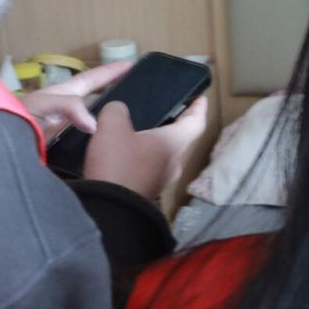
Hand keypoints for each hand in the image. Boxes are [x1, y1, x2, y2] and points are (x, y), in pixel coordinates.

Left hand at [21, 61, 132, 139]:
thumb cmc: (16, 117)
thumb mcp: (43, 103)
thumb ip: (70, 107)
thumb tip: (95, 124)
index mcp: (63, 93)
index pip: (91, 79)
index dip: (110, 71)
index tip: (130, 64)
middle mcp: (66, 109)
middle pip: (94, 98)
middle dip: (112, 93)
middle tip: (134, 91)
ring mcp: (64, 128)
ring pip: (92, 120)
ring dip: (108, 119)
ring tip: (129, 120)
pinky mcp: (62, 147)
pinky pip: (87, 141)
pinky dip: (100, 140)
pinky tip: (109, 145)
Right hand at [83, 97, 209, 199]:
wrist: (108, 209)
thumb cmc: (117, 163)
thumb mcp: (111, 126)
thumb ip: (117, 111)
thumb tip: (119, 111)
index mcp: (175, 143)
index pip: (196, 123)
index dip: (199, 108)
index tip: (200, 98)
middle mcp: (175, 162)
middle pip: (180, 139)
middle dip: (173, 124)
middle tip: (162, 110)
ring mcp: (162, 180)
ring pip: (164, 155)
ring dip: (155, 142)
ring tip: (137, 130)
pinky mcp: (146, 191)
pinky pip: (149, 168)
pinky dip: (142, 157)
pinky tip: (124, 153)